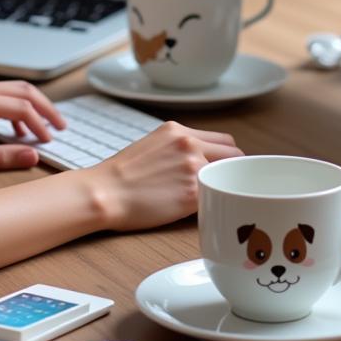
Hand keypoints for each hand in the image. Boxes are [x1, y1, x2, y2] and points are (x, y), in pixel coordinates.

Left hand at [0, 79, 66, 170]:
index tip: (50, 143)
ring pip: (13, 89)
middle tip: (61, 128)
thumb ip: (0, 156)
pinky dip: (16, 106)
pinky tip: (16, 127)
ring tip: (44, 127)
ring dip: (32, 105)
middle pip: (24, 90)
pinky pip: (0, 93)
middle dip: (45, 109)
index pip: (22, 109)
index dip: (41, 125)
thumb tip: (32, 156)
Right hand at [84, 121, 242, 231]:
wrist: (105, 192)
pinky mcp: (192, 193)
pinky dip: (215, 204)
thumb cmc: (121, 175)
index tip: (223, 169)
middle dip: (232, 171)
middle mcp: (188, 144)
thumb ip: (178, 148)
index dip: (226, 157)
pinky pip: (217, 196)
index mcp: (177, 130)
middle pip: (234, 154)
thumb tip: (197, 160)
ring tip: (215, 200)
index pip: (223, 140)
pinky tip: (205, 210)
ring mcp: (193, 167)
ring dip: (225, 187)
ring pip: (229, 176)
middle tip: (224, 186)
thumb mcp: (151, 146)